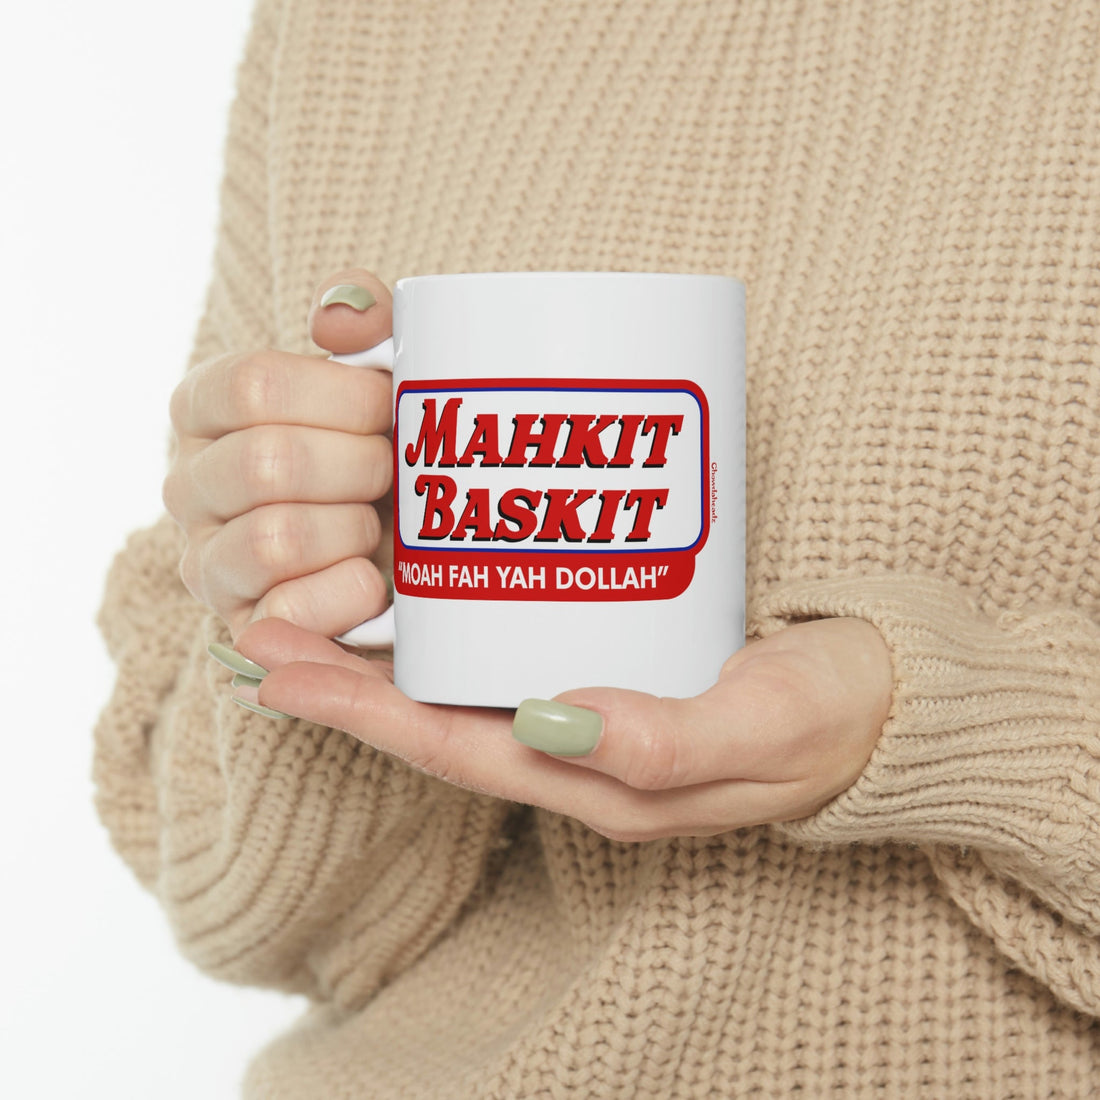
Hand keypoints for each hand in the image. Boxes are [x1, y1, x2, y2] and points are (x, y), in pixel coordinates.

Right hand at [163, 271, 394, 639]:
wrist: (401, 545)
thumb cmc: (381, 448)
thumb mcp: (378, 374)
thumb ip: (364, 320)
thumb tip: (339, 318)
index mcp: (205, 408)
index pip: (253, 385)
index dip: (342, 397)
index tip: (389, 405)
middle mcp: (188, 484)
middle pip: (268, 463)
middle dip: (360, 466)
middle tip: (393, 470)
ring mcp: (207, 561)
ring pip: (275, 538)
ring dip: (353, 528)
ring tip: (378, 524)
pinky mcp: (242, 627)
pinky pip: (289, 612)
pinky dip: (349, 592)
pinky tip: (373, 578)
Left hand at [231, 616, 892, 839]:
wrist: (885, 700)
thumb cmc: (829, 717)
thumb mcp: (760, 727)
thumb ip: (663, 739)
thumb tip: (551, 723)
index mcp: (598, 781)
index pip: (451, 749)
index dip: (359, 712)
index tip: (277, 667)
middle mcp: (578, 752)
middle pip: (437, 720)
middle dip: (343, 680)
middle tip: (262, 624)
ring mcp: (592, 712)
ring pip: (466, 688)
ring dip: (386, 652)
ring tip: (317, 598)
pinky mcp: (614, 666)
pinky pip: (513, 655)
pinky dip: (455, 626)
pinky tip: (432, 583)